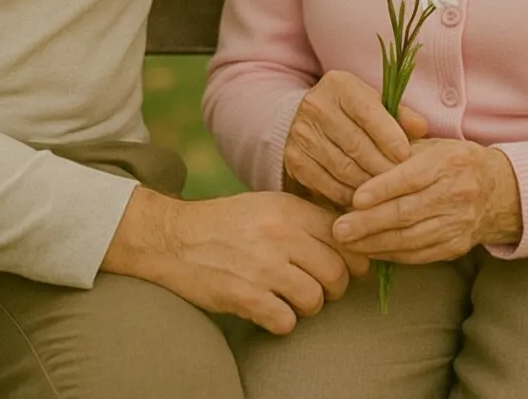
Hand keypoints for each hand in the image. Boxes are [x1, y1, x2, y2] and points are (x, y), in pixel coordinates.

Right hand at [103, 186, 369, 334]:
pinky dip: (282, 322)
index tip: (350, 266)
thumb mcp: (267, 205)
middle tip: (321, 288)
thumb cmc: (227, 222)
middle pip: (337, 271)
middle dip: (335, 287)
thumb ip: (305, 218)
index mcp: (287, 208)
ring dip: (308, 306)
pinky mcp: (245, 296)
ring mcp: (262, 266)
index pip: (343, 235)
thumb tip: (352, 237)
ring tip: (292, 298)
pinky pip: (286, 321)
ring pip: (315, 299)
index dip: (353, 256)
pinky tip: (270, 310)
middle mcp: (279, 233)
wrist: (174, 238)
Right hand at [283, 69, 428, 206]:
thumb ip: (401, 117)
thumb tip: (422, 128)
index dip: (388, 135)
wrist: (313, 122)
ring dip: (369, 186)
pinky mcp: (294, 159)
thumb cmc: (356, 114)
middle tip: (402, 183)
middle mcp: (315, 105)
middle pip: (355, 143)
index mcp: (339, 85)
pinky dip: (349, 196)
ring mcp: (301, 133)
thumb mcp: (377, 106)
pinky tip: (366, 200)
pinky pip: (327, 184)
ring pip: (342, 167)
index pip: (367, 110)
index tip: (406, 155)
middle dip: (382, 166)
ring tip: (388, 195)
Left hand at [331, 138, 522, 263]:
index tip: (355, 198)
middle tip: (339, 229)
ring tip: (347, 243)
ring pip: (411, 237)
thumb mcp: (431, 144)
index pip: (411, 176)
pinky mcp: (457, 246)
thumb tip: (360, 156)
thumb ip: (399, 149)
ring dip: (375, 243)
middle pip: (407, 212)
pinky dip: (392, 254)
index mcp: (448, 161)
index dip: (382, 189)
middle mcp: (456, 192)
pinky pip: (420, 254)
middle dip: (369, 222)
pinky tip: (369, 251)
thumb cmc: (451, 161)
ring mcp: (458, 223)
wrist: (498, 191)